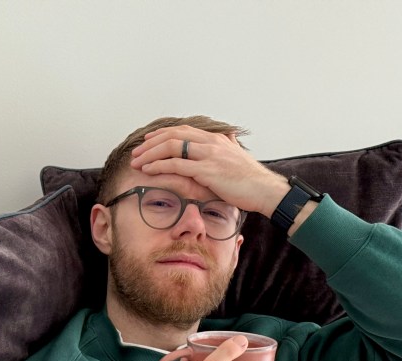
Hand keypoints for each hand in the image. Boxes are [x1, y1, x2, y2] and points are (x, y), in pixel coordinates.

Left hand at [130, 126, 288, 216]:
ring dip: (150, 154)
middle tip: (137, 152)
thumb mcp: (239, 155)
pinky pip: (176, 165)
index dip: (162, 134)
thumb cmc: (251, 178)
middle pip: (173, 135)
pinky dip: (159, 166)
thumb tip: (230, 136)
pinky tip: (148, 170)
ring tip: (136, 161)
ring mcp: (208, 155)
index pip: (182, 130)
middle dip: (151, 143)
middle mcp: (210, 143)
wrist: (264, 190)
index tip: (148, 141)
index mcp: (215, 139)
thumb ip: (231, 144)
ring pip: (171, 147)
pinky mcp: (206, 170)